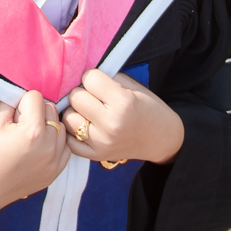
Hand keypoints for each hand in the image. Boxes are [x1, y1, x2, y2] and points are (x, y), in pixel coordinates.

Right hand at [0, 90, 72, 219]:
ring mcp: (55, 161)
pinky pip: (65, 146)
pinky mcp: (56, 171)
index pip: (36, 97)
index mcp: (33, 132)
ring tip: (28, 137)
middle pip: (51, 110)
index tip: (12, 116)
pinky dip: (54, 143)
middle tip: (18, 126)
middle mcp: (49, 146)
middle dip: (36, 112)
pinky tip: (37, 148)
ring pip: (61, 127)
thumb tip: (24, 93)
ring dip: (47, 126)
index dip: (21, 103)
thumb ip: (11, 100)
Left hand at [64, 69, 183, 165]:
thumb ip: (108, 78)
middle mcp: (111, 124)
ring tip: (88, 111)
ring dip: (75, 111)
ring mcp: (102, 142)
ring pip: (68, 118)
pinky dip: (72, 131)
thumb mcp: (134, 87)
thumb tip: (79, 74)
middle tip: (93, 97)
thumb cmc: (148, 108)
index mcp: (123, 103)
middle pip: (75, 97)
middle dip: (82, 92)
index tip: (99, 82)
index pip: (89, 79)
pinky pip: (69, 140)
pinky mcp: (95, 155)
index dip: (93, 77)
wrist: (162, 139)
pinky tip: (83, 125)